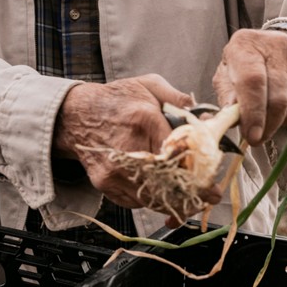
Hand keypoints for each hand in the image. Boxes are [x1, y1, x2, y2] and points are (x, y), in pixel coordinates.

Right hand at [54, 74, 204, 209]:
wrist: (76, 115)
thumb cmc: (115, 100)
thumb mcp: (148, 85)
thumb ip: (178, 99)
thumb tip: (207, 116)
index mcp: (144, 120)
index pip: (177, 155)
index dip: (197, 173)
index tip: (211, 186)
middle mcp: (129, 148)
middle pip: (168, 182)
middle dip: (190, 194)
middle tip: (207, 197)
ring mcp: (114, 169)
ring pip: (153, 198)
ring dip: (173, 201)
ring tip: (188, 198)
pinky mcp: (105, 183)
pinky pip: (136, 201)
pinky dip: (151, 199)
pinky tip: (159, 191)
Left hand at [213, 29, 286, 145]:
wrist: (276, 46)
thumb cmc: (245, 65)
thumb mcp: (226, 75)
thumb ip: (227, 97)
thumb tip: (232, 120)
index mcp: (247, 45)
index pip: (253, 81)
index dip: (253, 113)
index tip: (251, 136)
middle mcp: (279, 46)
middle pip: (279, 99)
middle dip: (268, 126)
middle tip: (257, 137)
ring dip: (283, 123)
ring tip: (271, 117)